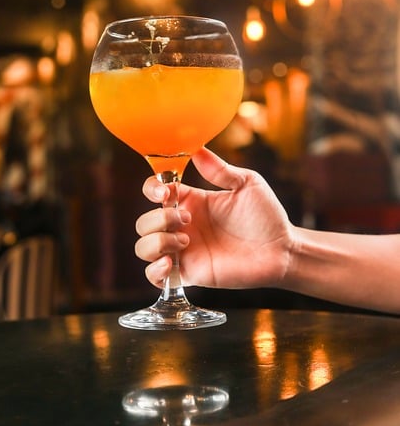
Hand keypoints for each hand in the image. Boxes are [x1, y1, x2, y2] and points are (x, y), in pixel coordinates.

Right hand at [135, 147, 293, 289]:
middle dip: (158, 219)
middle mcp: (182, 226)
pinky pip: (155, 277)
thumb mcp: (246, 184)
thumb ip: (219, 169)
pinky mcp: (190, 274)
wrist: (282, 250)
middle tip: (187, 220)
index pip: (155, 192)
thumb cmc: (266, 216)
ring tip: (185, 241)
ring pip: (144, 248)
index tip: (166, 191)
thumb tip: (196, 148)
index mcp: (192, 202)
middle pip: (144, 222)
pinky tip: (171, 263)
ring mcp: (184, 251)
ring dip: (156, 242)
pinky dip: (154, 271)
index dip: (152, 189)